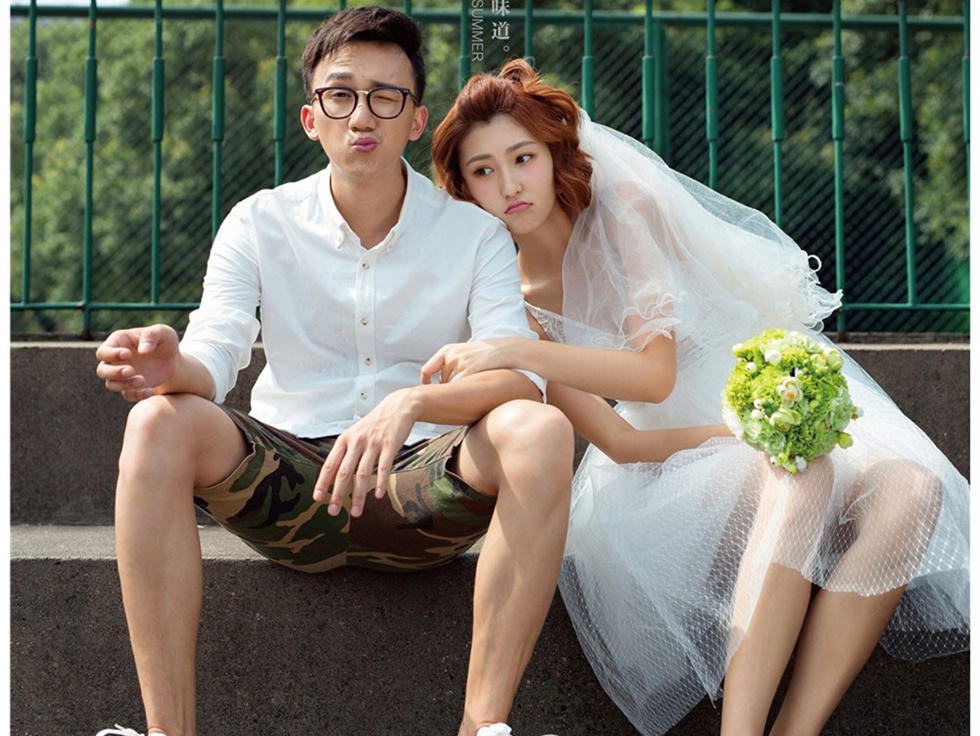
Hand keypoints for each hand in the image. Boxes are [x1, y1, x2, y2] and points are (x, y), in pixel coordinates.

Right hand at [95, 324, 179, 401]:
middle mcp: (115, 360)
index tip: (128, 354)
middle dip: (114, 372)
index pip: (104, 351)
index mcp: (119, 343)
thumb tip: (142, 351)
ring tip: (142, 381)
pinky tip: (150, 391)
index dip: (112, 354)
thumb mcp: (163, 333)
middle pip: (102, 370)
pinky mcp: (131, 387)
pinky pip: (128, 395)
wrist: (173, 359)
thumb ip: (151, 336)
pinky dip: (137, 395)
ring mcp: (122, 375)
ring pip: (111, 384)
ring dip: (124, 385)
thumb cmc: (164, 340)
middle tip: (131, 371)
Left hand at [313, 388, 419, 517]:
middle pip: (344, 472)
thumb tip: (333, 477)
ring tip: (356, 512)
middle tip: (333, 512)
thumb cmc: (374, 424)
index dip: (323, 482)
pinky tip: (379, 495)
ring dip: (359, 495)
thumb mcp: (355, 434)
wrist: (397, 407)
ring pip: (363, 473)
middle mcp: (356, 442)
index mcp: (345, 440)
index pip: (330, 464)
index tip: (318, 498)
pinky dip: (381, 482)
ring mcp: (373, 443)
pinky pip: (384, 467)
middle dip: (338, 494)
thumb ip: (345, 454)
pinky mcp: (390, 445)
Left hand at [420, 338, 520, 384]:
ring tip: (476, 382)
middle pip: (442, 381)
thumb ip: (450, 365)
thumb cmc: (485, 355)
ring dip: (461, 389)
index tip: (430, 390)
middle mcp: (451, 355)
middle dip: (452, 386)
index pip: (426, 370)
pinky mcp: (470, 370)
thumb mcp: (463, 353)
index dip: (426, 382)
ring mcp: (460, 362)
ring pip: (452, 386)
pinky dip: (463, 393)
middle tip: (468, 384)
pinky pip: (459, 388)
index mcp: (446, 350)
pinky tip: (474, 391)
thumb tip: (439, 384)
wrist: (505, 349)